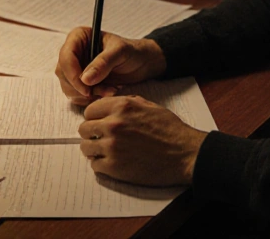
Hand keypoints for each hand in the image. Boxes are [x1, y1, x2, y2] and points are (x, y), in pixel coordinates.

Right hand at [56, 28, 165, 105]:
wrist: (141, 63)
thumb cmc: (132, 51)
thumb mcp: (120, 52)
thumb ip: (103, 63)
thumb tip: (85, 79)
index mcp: (79, 37)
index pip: (65, 57)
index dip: (73, 74)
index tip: (87, 88)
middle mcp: (73, 52)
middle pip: (63, 74)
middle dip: (82, 87)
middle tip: (104, 90)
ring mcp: (75, 68)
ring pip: (68, 87)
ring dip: (89, 94)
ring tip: (111, 89)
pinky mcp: (80, 82)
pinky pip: (76, 95)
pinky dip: (91, 98)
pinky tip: (108, 92)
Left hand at [78, 95, 206, 186]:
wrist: (185, 154)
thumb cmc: (171, 130)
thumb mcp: (150, 106)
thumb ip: (127, 102)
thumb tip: (111, 104)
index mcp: (122, 107)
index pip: (90, 110)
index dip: (94, 117)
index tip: (99, 123)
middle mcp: (113, 125)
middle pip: (84, 128)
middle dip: (92, 133)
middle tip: (101, 138)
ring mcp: (112, 147)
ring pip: (86, 147)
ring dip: (94, 149)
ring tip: (106, 151)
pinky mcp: (114, 167)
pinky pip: (94, 165)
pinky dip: (101, 165)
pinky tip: (112, 162)